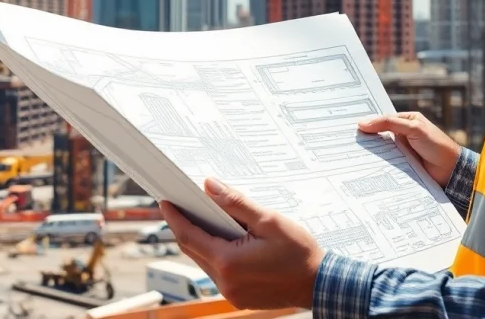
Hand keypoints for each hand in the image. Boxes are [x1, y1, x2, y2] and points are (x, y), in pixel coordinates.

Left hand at [159, 177, 324, 309]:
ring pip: (204, 262)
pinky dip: (216, 254)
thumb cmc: (299, 253)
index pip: (189, 236)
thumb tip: (210, 187)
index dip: (174, 218)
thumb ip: (236, 204)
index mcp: (228, 262)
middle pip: (193, 250)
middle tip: (181, 205)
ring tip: (205, 219)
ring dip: (202, 241)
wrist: (319, 283)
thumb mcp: (268, 221)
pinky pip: (218, 273)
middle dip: (185, 227)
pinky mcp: (238, 297)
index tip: (165, 202)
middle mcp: (225, 282)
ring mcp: (231, 293)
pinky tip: (225, 240)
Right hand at [358, 111, 461, 186]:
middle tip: (345, 141)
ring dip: (370, 153)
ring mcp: (402, 151)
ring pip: (382, 150)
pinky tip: (364, 167)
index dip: (368, 123)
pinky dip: (377, 165)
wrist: (451, 171)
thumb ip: (388, 123)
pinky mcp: (402, 165)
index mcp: (406, 121)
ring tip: (350, 155)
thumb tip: (362, 123)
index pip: (382, 119)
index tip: (350, 126)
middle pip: (380, 135)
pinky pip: (387, 163)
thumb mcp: (412, 128)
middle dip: (366, 139)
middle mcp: (403, 135)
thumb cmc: (436, 144)